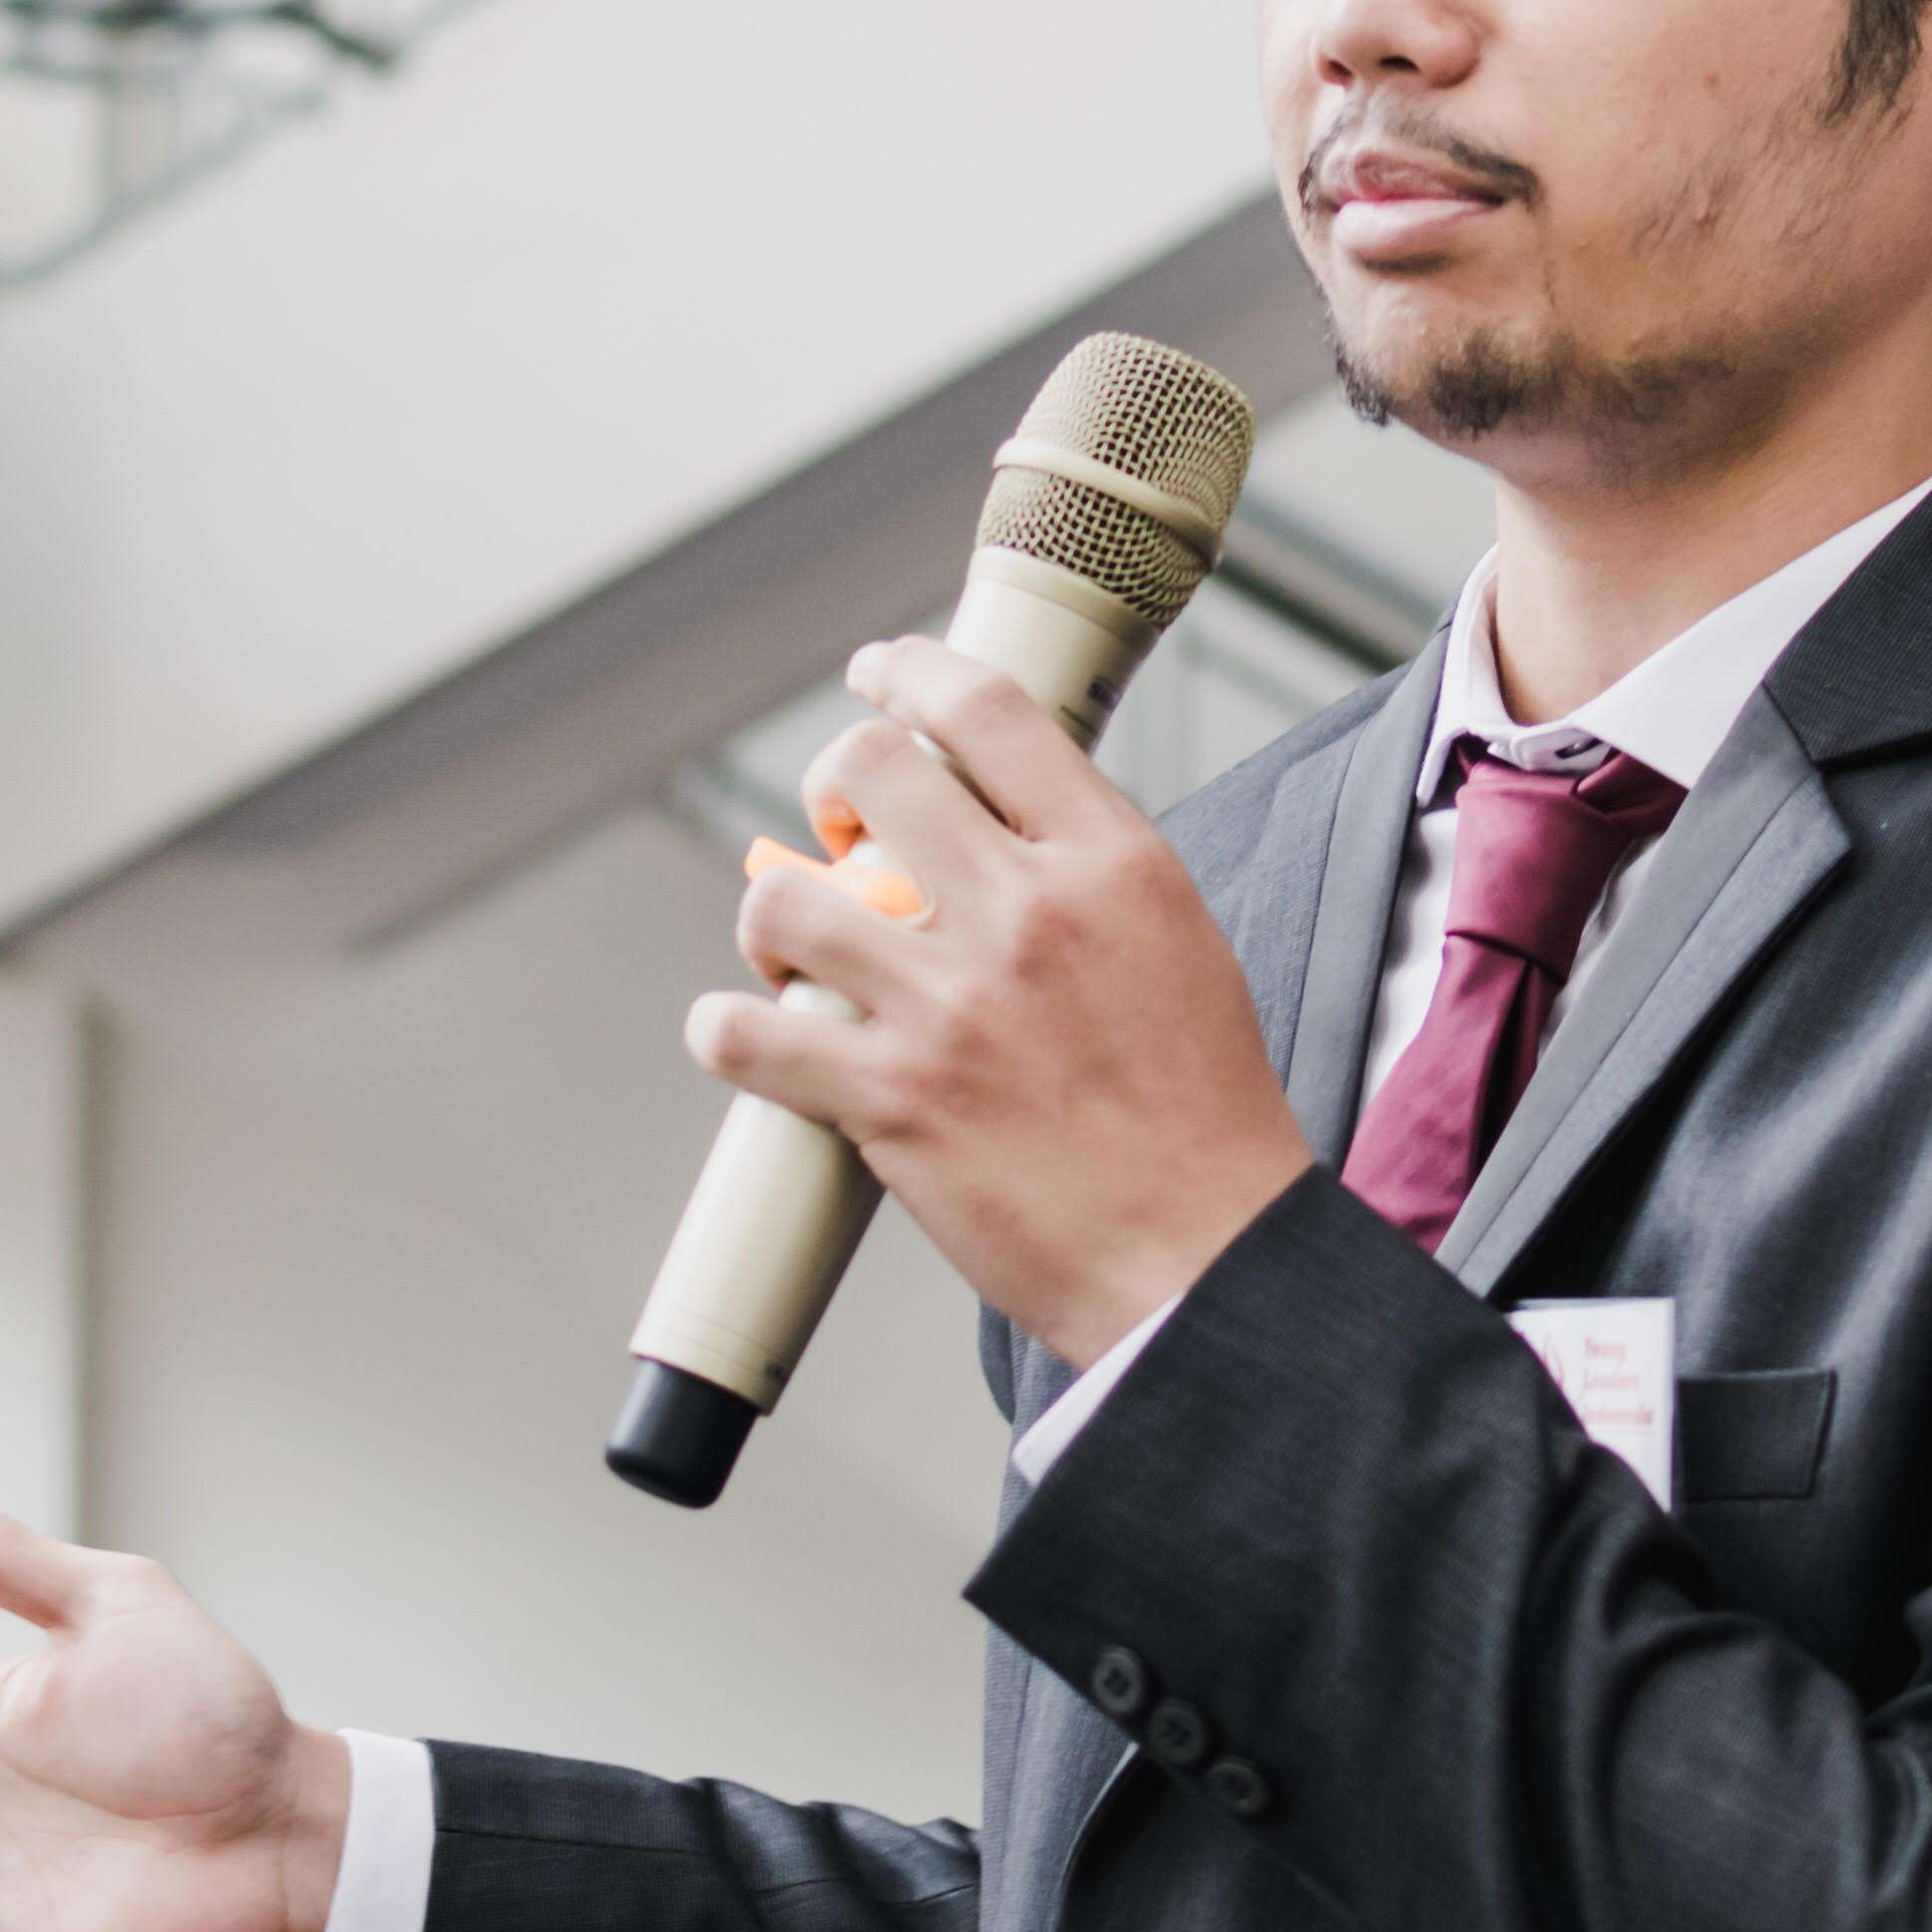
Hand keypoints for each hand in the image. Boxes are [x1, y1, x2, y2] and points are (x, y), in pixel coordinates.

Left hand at [694, 635, 1313, 1366]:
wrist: (1205, 1259)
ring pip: (785, 897)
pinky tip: (744, 1035)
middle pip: (870, 771)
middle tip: (841, 835)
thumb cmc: (1201, 1113)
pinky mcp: (892, 1101)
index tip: (875, 675)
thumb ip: (1087, 869)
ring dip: (772, 917)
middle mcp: (1026, 915)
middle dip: (834, 785)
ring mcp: (951, 1007)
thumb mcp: (1178, 942)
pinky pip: (747, 1035)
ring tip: (796, 950)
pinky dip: (727, 1030)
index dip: (908, 672)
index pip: (986, 710)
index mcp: (1110, 863)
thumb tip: (998, 819)